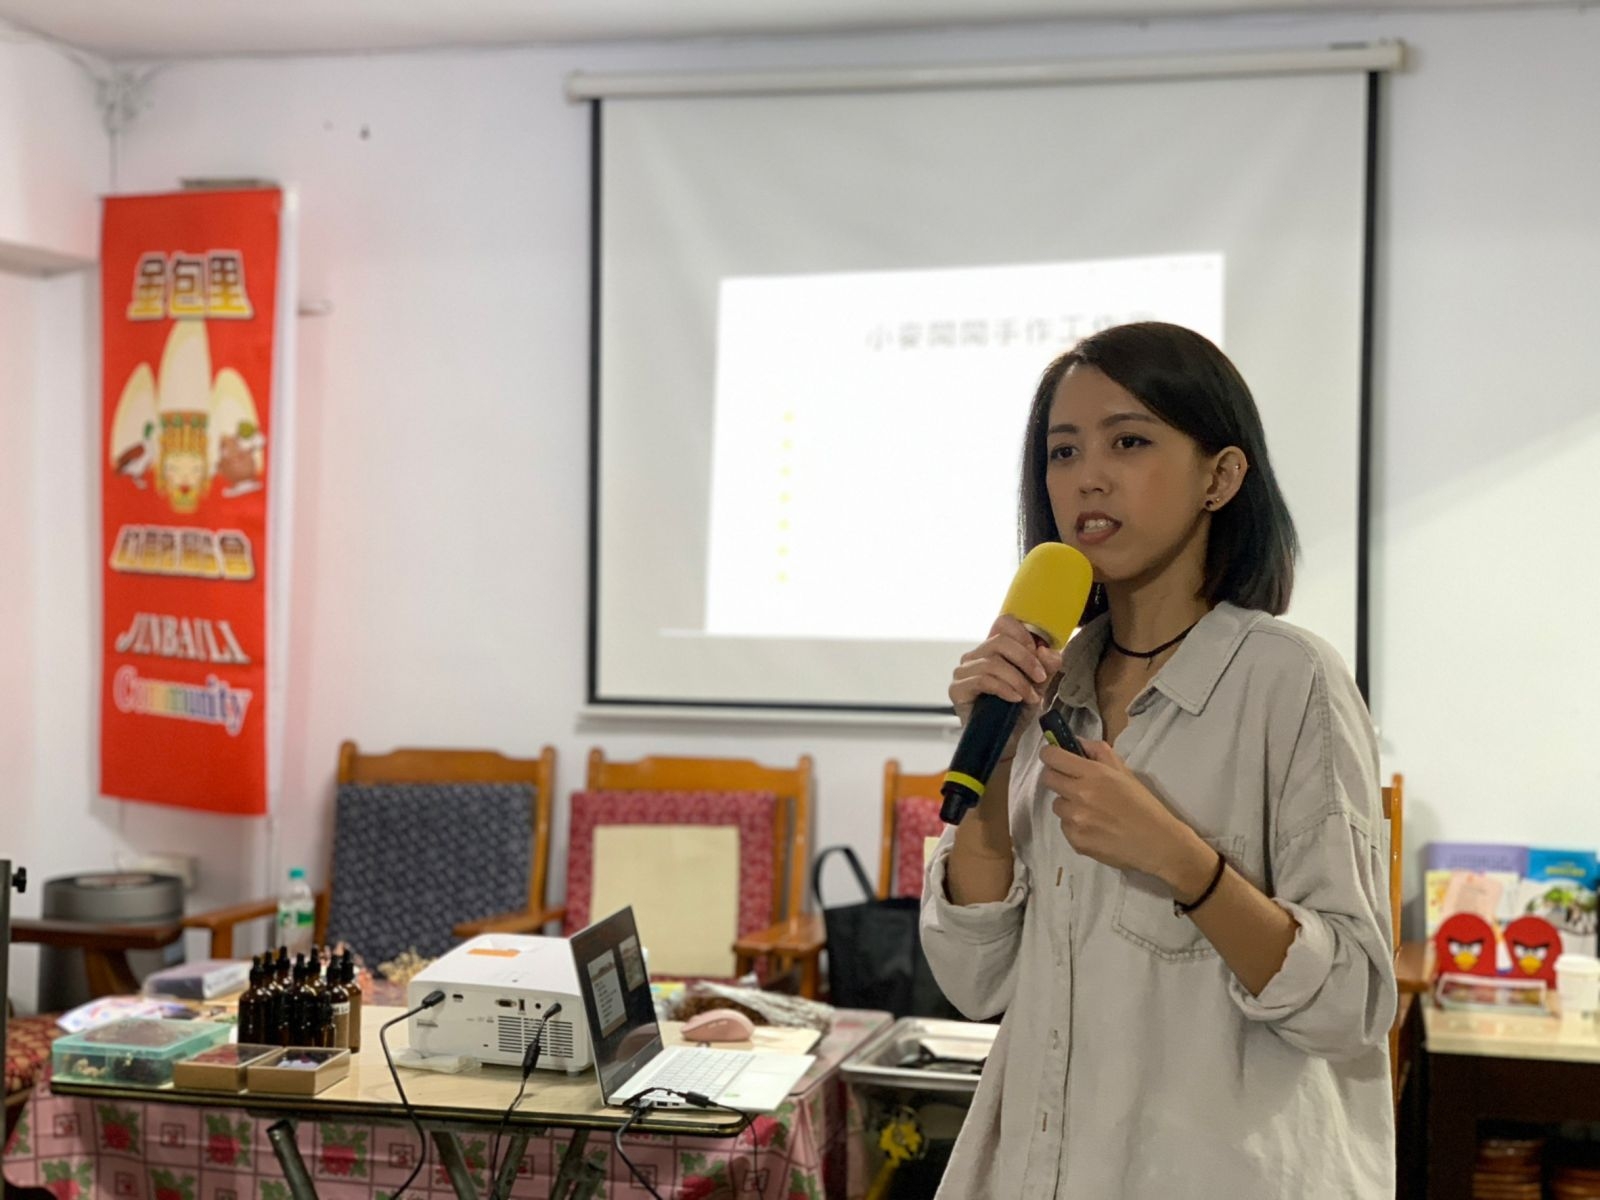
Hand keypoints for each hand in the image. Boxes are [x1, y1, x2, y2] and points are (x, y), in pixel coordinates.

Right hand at [949, 616, 1063, 754]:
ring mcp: (963, 672)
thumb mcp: (1039, 686)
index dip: (1023, 634)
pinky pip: (982, 680)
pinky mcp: (957, 689)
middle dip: (1026, 660)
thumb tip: (1048, 651)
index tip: (1039, 653)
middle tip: (1040, 678)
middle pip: (1000, 641)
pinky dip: (1004, 688)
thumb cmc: (1017, 711)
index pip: (1003, 623)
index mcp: (994, 648)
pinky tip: (1015, 699)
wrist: (1005, 742)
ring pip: (993, 662)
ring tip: (1030, 696)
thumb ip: (1047, 666)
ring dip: (1018, 680)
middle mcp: (975, 656)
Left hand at [1039, 739, 1207, 886]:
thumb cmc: (1143, 805)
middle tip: (1073, 784)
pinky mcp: (1075, 840)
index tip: (1054, 757)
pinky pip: (1064, 826)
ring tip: (1092, 811)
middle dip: (1057, 777)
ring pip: (1057, 804)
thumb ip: (1098, 751)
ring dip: (1068, 804)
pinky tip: (1095, 828)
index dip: (1050, 754)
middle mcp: (1080, 795)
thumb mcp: (1124, 772)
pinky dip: (1075, 825)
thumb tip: (1075, 742)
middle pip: (1048, 779)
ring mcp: (1075, 819)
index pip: (1053, 757)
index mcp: (1093, 774)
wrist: (1158, 843)